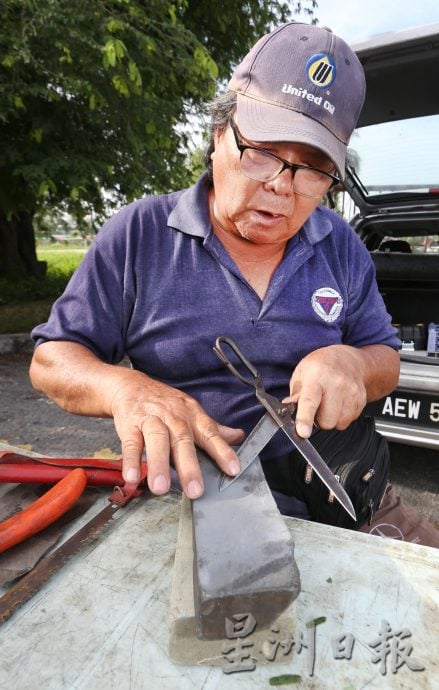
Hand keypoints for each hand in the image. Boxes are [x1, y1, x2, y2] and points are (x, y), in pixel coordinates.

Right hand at [110, 372, 243, 498]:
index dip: (223, 451)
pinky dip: (131, 460)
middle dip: (189, 467)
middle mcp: (174, 418)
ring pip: (157, 441)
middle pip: (182, 441)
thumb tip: (239, 437)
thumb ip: (213, 429)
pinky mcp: (130, 425)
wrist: (133, 386)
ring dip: (159, 464)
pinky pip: (131, 443)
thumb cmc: (166, 404)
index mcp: (192, 417)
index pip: (210, 434)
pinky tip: (132, 477)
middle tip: (194, 491)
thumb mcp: (192, 412)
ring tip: (160, 489)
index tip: (233, 469)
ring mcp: (151, 420)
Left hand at [283, 345, 367, 437]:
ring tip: (328, 403)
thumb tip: (288, 408)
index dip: (305, 419)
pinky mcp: (361, 400)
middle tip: (317, 405)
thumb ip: (295, 394)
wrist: (348, 360)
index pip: (309, 401)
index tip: (303, 432)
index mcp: (316, 376)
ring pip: (337, 423)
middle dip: (318, 419)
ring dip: (330, 418)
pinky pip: (348, 421)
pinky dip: (341, 416)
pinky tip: (339, 403)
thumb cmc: (321, 366)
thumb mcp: (301, 373)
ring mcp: (351, 392)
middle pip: (326, 420)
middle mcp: (336, 383)